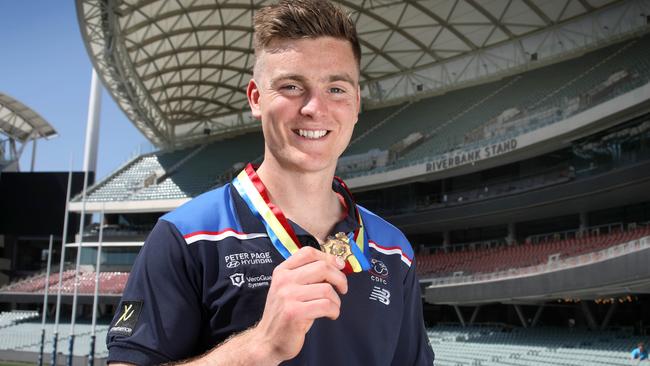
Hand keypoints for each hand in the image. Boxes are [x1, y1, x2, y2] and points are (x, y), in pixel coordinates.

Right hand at [252, 246, 347, 363]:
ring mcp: (288, 296)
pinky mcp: (295, 312)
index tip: (339, 266)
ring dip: (336, 300)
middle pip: (322, 268)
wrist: (268, 340)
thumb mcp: (289, 288)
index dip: (329, 257)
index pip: (308, 252)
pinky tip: (330, 315)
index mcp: (282, 271)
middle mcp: (284, 281)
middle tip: (343, 288)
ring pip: (327, 289)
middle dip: (340, 278)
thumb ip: (307, 275)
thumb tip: (337, 264)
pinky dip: (334, 311)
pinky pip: (326, 305)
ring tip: (333, 307)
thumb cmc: (285, 314)